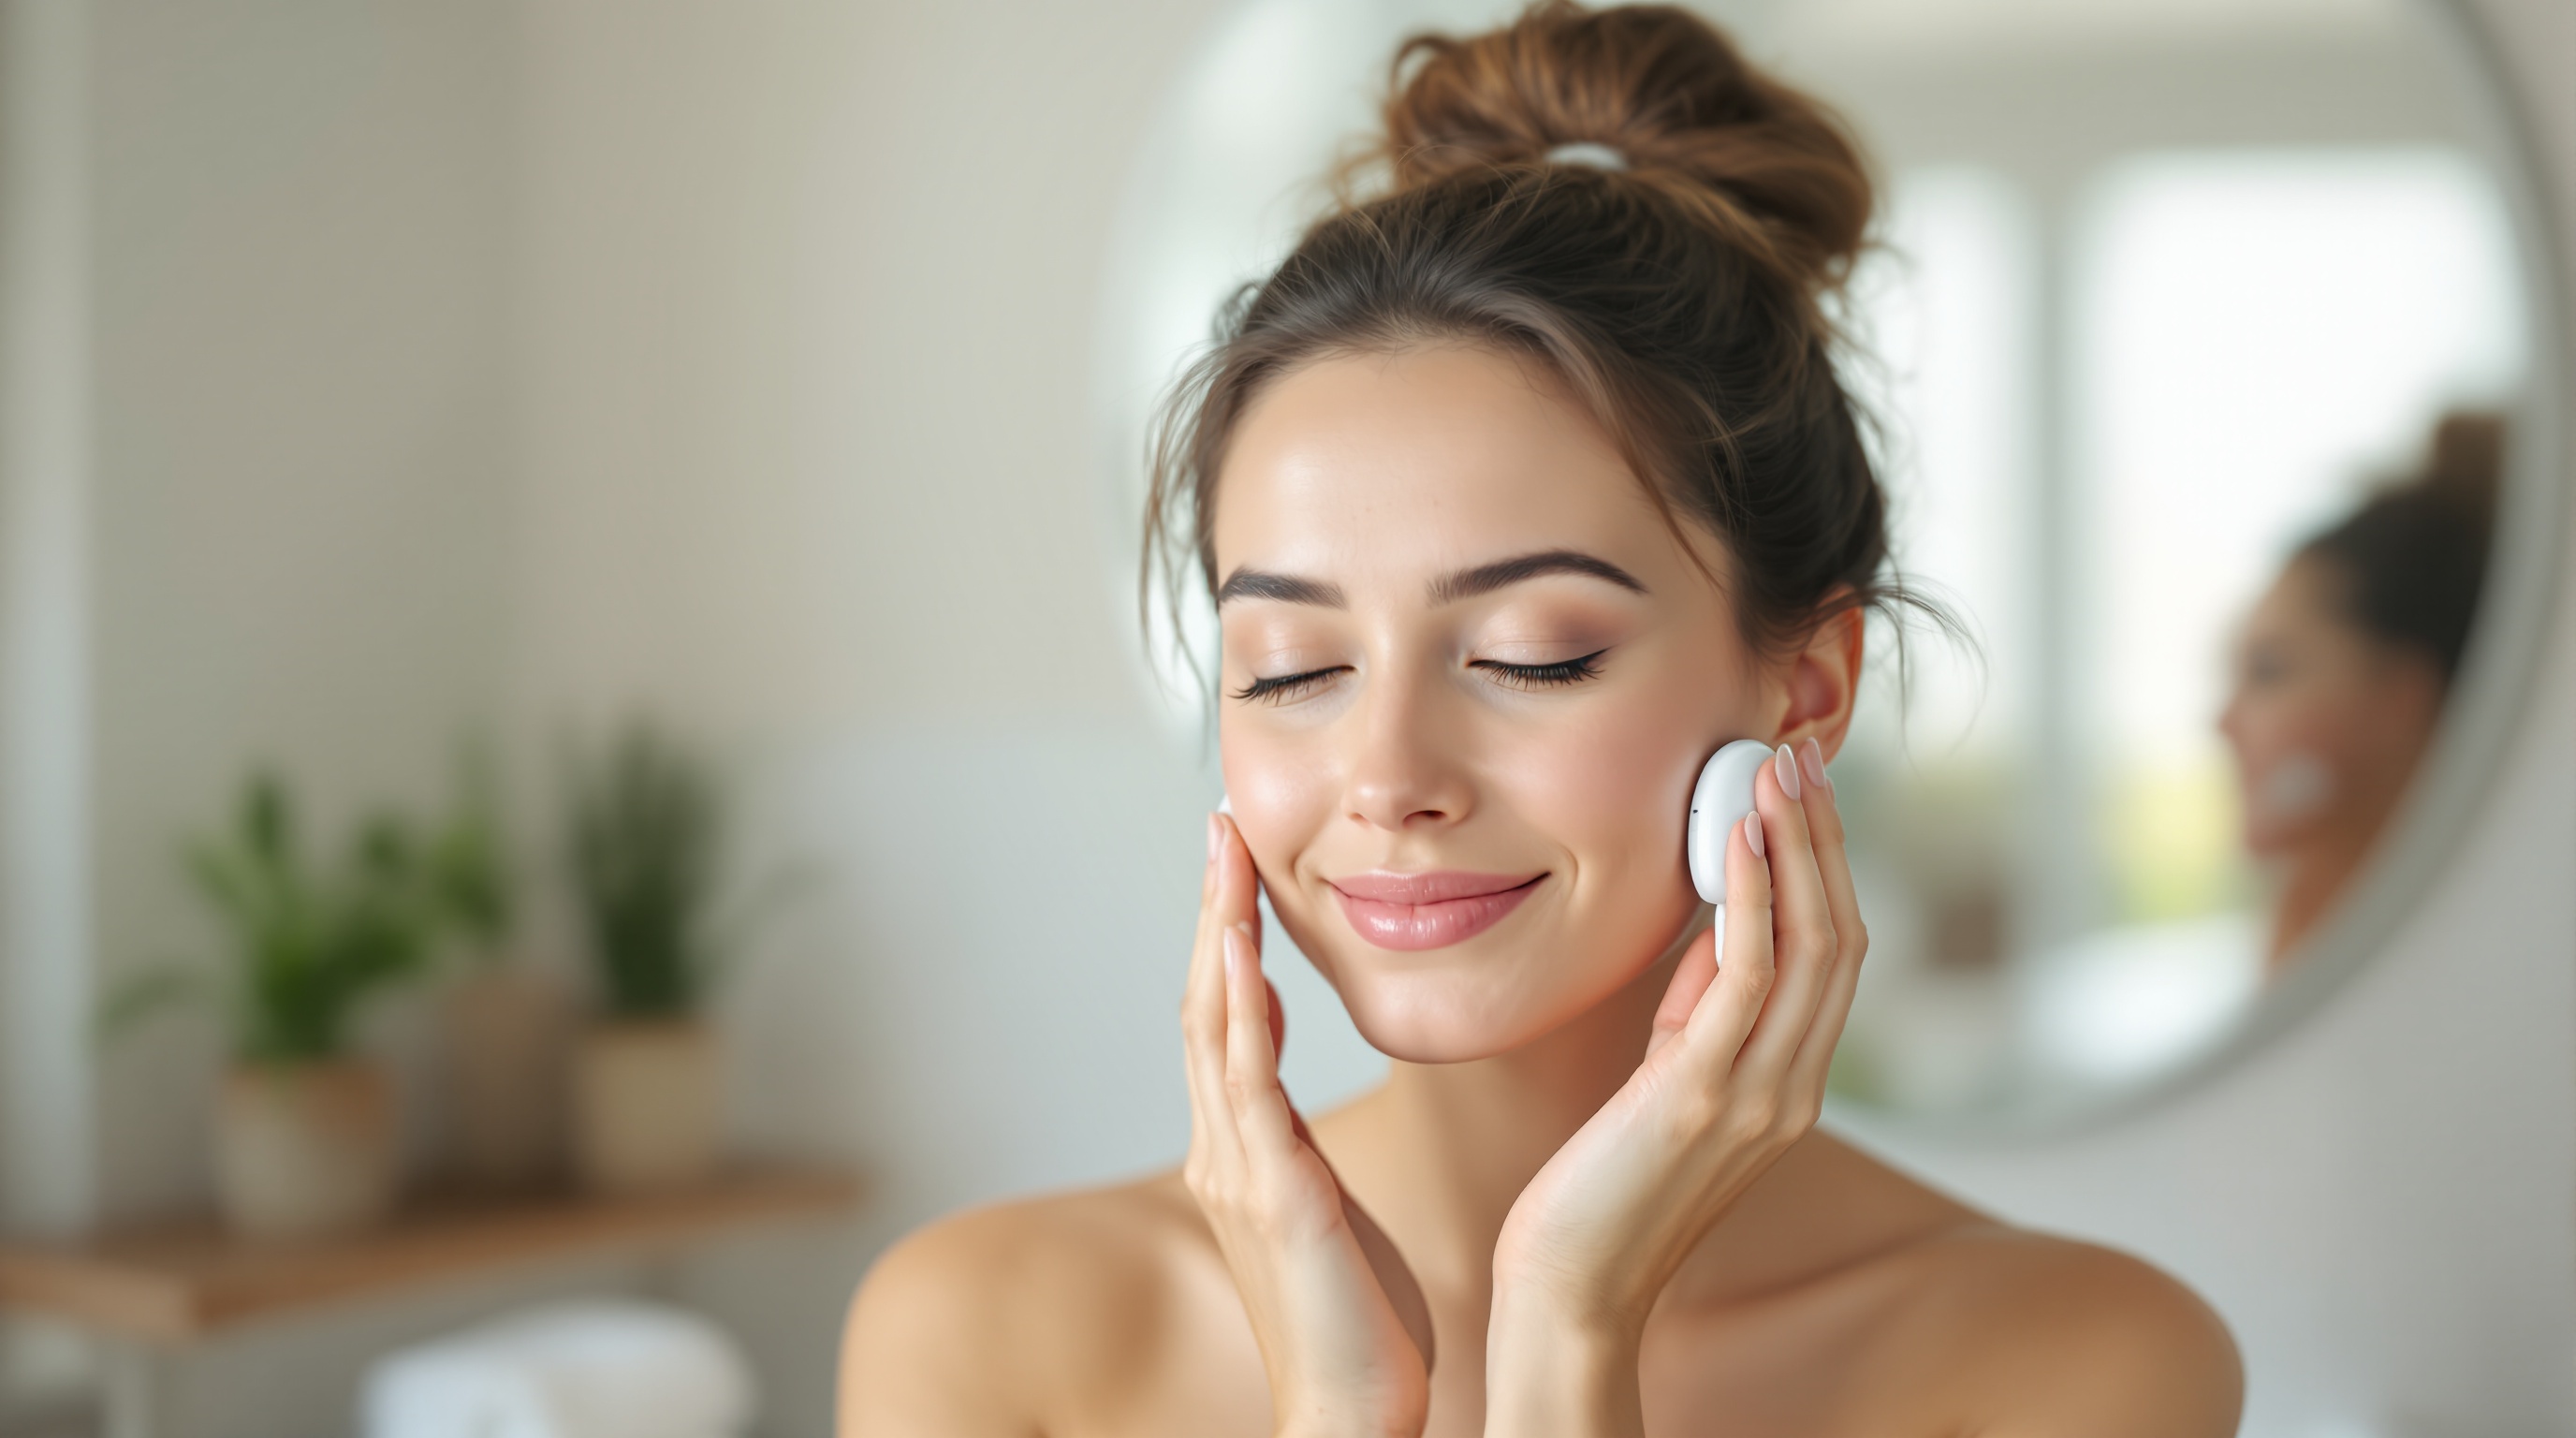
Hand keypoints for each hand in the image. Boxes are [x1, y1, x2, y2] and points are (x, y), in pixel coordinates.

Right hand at [1183, 813, 1435, 1437]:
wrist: (1350, 1417)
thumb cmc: (1358, 1333)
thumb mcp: (1330, 1222)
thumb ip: (1305, 1166)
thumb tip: (1304, 1135)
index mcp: (1242, 1155)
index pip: (1225, 1024)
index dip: (1226, 941)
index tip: (1237, 871)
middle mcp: (1223, 1152)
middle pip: (1205, 1003)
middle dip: (1212, 909)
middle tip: (1219, 826)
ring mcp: (1236, 1169)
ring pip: (1213, 1023)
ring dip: (1219, 931)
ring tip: (1225, 855)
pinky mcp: (1269, 1192)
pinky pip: (1244, 1079)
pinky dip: (1238, 1005)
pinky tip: (1243, 949)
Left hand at [1486, 740, 1867, 1434]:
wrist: (1571, 1291)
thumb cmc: (1600, 1188)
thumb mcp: (1664, 1081)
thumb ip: (1698, 1014)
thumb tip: (1711, 924)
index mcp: (1789, 1085)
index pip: (1834, 954)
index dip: (1825, 865)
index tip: (1799, 788)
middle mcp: (1792, 1089)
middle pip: (1840, 937)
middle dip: (1823, 838)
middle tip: (1796, 754)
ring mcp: (1758, 1096)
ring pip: (1810, 946)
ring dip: (1796, 847)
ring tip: (1772, 769)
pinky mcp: (1703, 1098)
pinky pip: (1746, 978)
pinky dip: (1751, 897)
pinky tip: (1734, 835)